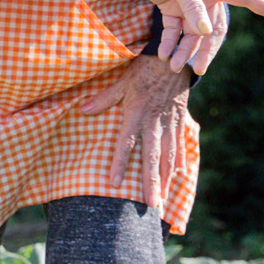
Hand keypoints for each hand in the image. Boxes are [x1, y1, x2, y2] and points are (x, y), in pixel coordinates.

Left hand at [81, 54, 191, 209]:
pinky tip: (177, 175)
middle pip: (152, 157)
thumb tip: (83, 109)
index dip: (119, 163)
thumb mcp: (122, 80)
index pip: (126, 143)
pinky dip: (179, 160)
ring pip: (168, 156)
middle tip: (152, 206)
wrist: (175, 57)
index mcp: (137, 113)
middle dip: (151, 183)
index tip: (115, 184)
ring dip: (166, 178)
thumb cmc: (144, 68)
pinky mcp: (179, 120)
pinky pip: (180, 143)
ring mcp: (169, 122)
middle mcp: (155, 122)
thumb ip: (104, 98)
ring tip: (164, 198)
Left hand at [137, 0, 263, 72]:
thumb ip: (192, 5)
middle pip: (213, 29)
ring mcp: (189, 4)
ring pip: (191, 34)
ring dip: (183, 50)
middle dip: (206, 50)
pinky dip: (168, 42)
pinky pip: (173, 30)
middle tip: (199, 69)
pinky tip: (163, 54)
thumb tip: (204, 32)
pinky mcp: (171, 8)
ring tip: (173, 66)